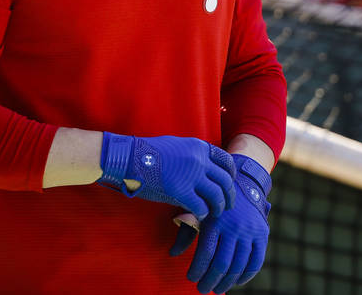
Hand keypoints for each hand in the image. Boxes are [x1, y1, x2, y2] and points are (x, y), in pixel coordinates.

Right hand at [98, 132, 235, 220]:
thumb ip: (193, 155)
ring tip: (215, 213)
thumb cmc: (149, 152)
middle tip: (228, 205)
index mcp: (198, 146)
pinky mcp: (181, 190)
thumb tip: (204, 171)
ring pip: (216, 195)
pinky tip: (200, 216)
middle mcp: (199, 159)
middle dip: (229, 195)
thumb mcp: (177, 145)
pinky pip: (201, 206)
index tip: (229, 184)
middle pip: (225, 180)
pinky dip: (203, 214)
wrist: (130, 157)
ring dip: (218, 207)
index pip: (226, 161)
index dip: (231, 175)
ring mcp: (191, 175)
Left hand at [169, 154, 270, 292]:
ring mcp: (249, 231)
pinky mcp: (262, 234)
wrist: (242, 182)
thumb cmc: (213, 200)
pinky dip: (246, 276)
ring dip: (227, 282)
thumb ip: (186, 231)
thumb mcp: (199, 210)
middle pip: (222, 263)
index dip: (198, 269)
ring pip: (238, 265)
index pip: (205, 253)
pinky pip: (256, 261)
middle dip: (210, 280)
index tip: (191, 278)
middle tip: (202, 289)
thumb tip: (173, 253)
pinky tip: (237, 282)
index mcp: (215, 220)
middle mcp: (234, 226)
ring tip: (217, 289)